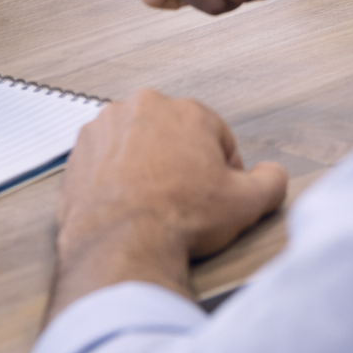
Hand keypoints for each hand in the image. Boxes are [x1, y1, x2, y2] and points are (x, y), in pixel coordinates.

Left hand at [47, 89, 286, 321]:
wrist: (120, 244)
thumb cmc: (177, 219)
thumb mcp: (244, 204)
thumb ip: (270, 181)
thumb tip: (273, 175)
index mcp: (187, 110)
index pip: (215, 136)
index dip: (221, 170)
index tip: (214, 194)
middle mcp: (144, 107)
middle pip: (174, 135)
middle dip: (182, 163)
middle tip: (185, 201)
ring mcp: (106, 127)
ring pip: (138, 144)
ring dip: (147, 166)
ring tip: (154, 204)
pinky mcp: (79, 152)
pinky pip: (106, 160)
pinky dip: (116, 177)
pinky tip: (127, 204)